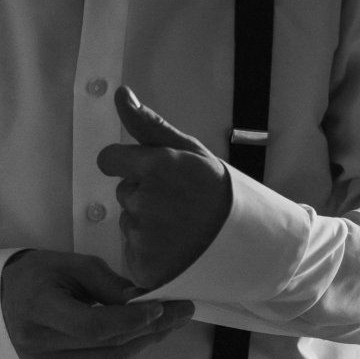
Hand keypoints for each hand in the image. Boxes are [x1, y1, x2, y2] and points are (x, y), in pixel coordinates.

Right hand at [0, 249, 191, 358]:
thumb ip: (106, 282)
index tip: (159, 306)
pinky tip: (143, 337)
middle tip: (182, 312)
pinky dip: (126, 354)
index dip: (131, 319)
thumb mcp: (69, 264)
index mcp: (40, 309)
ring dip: (145, 342)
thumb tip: (143, 297)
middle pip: (107, 345)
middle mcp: (41, 346)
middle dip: (152, 328)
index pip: (93, 325)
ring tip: (170, 323)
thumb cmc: (35, 275)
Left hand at [96, 85, 232, 288]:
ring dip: (147, 225)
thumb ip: (149, 124)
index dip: (126, 164)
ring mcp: (144, 236)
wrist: (250, 242)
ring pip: (129, 223)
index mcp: (156, 166)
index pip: (109, 159)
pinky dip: (150, 253)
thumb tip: (119, 92)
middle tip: (179, 204)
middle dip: (145, 195)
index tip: (149, 173)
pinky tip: (176, 249)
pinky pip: (133, 252)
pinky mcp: (144, 266)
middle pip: (124, 193)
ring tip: (181, 228)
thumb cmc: (218, 190)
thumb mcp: (190, 150)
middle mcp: (145, 200)